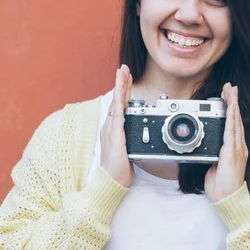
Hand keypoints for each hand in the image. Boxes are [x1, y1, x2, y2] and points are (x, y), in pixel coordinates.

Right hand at [100, 64, 133, 187]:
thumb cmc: (118, 170)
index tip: (126, 78)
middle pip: (117, 100)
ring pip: (116, 102)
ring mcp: (111, 129)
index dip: (123, 91)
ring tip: (122, 72)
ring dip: (120, 86)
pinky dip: (119, 101)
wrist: (110, 181)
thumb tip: (139, 136)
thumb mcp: (128, 151)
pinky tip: (120, 92)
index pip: (119, 106)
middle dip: (121, 83)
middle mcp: (110, 127)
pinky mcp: (115, 135)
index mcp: (113, 130)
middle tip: (124, 68)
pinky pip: (117, 114)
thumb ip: (131, 140)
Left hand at [204, 83, 247, 202]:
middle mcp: (238, 147)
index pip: (233, 124)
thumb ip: (213, 156)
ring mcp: (237, 149)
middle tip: (230, 86)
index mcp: (234, 149)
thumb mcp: (214, 167)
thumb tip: (207, 150)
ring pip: (235, 121)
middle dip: (233, 101)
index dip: (231, 109)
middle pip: (236, 118)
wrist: (228, 199)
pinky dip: (231, 118)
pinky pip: (231, 131)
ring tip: (231, 90)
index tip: (228, 96)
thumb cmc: (221, 187)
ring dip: (233, 104)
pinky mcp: (233, 152)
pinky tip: (231, 108)